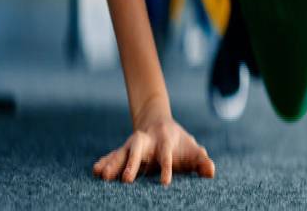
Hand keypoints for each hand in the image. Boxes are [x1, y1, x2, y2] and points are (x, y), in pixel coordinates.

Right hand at [92, 100, 214, 186]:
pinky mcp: (124, 150)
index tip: (165, 183)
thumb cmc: (180, 142)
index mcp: (165, 141)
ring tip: (101, 176)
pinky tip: (95, 171)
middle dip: (131, 163)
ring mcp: (134, 144)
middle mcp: (147, 141)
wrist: (159, 122)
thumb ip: (201, 160)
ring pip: (121, 152)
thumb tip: (211, 171)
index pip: (166, 154)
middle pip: (138, 150)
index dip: (167, 167)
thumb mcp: (192, 149)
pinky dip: (105, 161)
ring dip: (112, 163)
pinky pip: (113, 155)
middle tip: (126, 180)